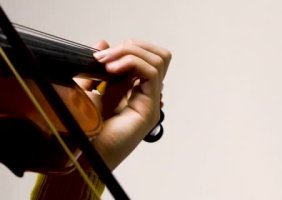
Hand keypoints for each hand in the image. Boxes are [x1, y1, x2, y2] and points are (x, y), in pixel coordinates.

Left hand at [76, 39, 170, 169]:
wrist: (81, 153)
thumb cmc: (83, 129)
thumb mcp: (86, 90)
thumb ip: (97, 68)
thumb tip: (103, 43)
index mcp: (133, 90)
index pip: (146, 58)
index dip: (126, 49)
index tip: (99, 56)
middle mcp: (146, 95)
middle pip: (159, 57)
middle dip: (133, 47)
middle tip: (107, 57)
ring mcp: (151, 102)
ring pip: (158, 60)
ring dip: (131, 53)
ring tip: (108, 62)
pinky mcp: (149, 108)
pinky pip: (152, 73)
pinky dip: (132, 62)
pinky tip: (112, 68)